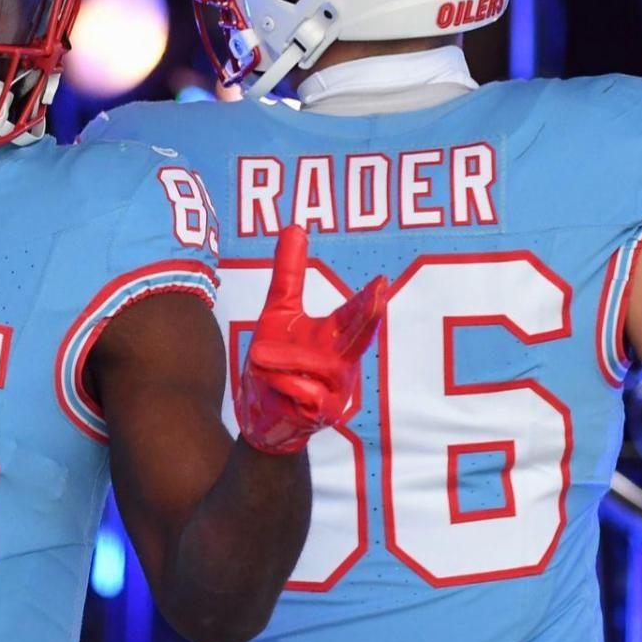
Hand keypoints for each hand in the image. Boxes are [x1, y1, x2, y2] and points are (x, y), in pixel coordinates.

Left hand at [235, 226, 386, 454]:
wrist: (264, 414)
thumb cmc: (275, 361)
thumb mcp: (278, 313)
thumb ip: (290, 274)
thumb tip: (295, 227)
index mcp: (335, 336)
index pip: (354, 313)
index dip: (368, 299)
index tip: (381, 282)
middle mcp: (342, 361)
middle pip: (357, 337)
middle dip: (367, 318)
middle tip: (377, 299)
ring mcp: (337, 389)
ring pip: (318, 365)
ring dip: (287, 359)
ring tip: (261, 358)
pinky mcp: (325, 413)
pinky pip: (304, 391)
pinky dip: (285, 384)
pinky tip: (277, 389)